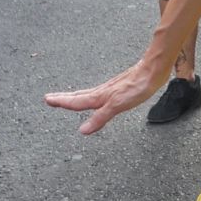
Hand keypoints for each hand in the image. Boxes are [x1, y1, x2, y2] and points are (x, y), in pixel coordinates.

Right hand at [44, 53, 172, 134]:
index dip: (62, 102)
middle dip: (63, 98)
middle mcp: (103, 92)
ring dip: (74, 96)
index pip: (76, 102)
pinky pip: (99, 93)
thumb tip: (82, 131)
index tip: (47, 100)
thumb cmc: (138, 86)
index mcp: (100, 97)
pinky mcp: (119, 86)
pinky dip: (90, 96)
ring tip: (65, 98)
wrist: (153, 69)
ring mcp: (111, 88)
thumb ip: (100, 117)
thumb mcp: (118, 105)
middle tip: (49, 98)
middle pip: (79, 96)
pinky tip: (95, 96)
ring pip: (88, 94)